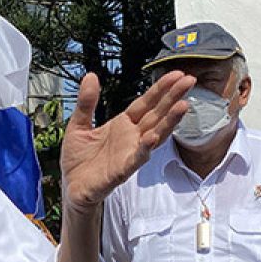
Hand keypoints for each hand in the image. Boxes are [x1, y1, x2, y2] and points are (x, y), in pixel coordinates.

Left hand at [60, 71, 194, 210]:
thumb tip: (91, 75)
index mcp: (122, 125)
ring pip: (154, 134)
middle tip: (190, 80)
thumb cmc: (78, 159)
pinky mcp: (121, 171)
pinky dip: (144, 148)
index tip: (177, 74)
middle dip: (172, 98)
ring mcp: (129, 154)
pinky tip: (153, 137)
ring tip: (183, 105)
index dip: (160, 89)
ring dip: (169, 121)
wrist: (71, 187)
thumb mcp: (78, 125)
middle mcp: (131, 138)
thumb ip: (87, 102)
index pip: (146, 103)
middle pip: (156, 115)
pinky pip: (136, 159)